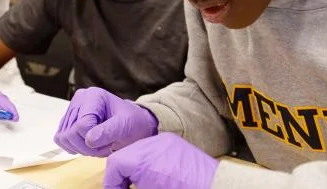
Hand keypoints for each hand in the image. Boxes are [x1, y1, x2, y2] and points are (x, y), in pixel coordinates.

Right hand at [54, 87, 156, 156]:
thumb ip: (109, 131)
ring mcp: (72, 110)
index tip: (111, 143)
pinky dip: (75, 147)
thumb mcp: (126, 126)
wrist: (133, 123)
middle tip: (105, 147)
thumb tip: (89, 140)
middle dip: (88, 147)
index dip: (94, 141)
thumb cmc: (132, 122)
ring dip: (82, 149)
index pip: (82, 126)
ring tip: (99, 145)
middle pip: (70, 133)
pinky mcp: (67, 120)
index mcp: (93, 96)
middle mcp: (79, 99)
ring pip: (64, 139)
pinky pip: (61, 139)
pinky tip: (90, 144)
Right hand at [103, 133, 218, 188]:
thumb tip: (122, 187)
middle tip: (123, 188)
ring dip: (134, 167)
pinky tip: (153, 176)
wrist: (215, 188)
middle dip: (121, 174)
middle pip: (124, 155)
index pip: (114, 164)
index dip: (111, 182)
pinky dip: (148, 162)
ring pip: (138, 151)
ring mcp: (164, 142)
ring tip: (138, 184)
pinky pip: (153, 149)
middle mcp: (151, 145)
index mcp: (142, 160)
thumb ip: (131, 187)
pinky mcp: (174, 143)